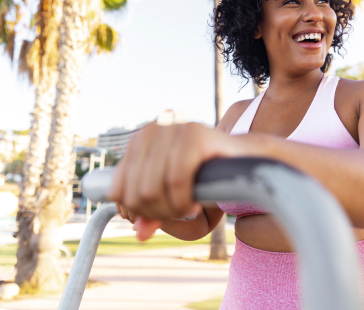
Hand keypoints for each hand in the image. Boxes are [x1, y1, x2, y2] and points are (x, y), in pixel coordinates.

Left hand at [107, 122, 254, 240]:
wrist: (246, 159)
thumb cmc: (206, 180)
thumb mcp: (174, 201)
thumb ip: (153, 215)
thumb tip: (139, 233)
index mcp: (139, 142)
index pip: (117, 190)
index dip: (135, 212)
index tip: (157, 218)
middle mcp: (152, 130)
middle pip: (135, 194)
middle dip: (157, 214)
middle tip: (179, 214)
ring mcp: (172, 129)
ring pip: (152, 189)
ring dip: (172, 210)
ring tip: (188, 208)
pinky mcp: (193, 135)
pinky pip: (176, 181)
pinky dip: (184, 201)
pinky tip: (195, 204)